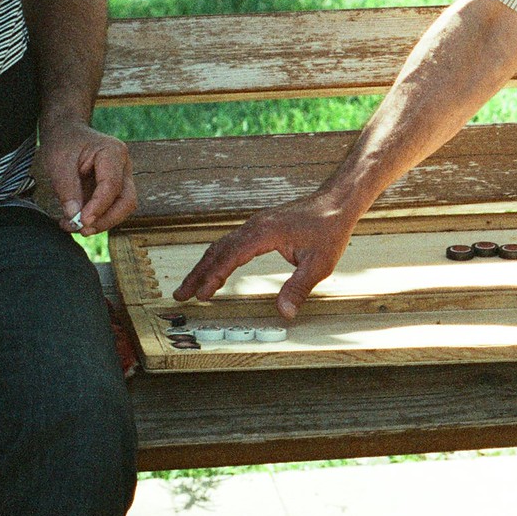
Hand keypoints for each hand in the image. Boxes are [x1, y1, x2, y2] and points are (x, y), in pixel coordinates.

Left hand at [40, 122, 136, 235]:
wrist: (66, 132)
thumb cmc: (64, 142)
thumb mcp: (58, 162)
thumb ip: (67, 189)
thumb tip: (75, 217)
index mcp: (113, 152)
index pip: (112, 186)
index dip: (99, 207)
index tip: (82, 221)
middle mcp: (123, 166)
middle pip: (126, 200)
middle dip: (106, 220)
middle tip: (83, 230)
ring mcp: (122, 178)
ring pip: (122, 208)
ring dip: (100, 222)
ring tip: (72, 226)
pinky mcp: (114, 189)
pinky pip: (110, 208)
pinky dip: (95, 219)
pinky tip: (75, 221)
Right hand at [173, 195, 356, 318]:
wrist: (336, 203)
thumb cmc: (329, 229)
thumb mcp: (319, 264)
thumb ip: (299, 288)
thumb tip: (285, 312)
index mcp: (264, 232)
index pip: (231, 256)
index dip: (213, 276)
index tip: (201, 294)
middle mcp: (254, 226)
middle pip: (217, 250)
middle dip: (197, 273)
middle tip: (180, 294)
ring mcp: (255, 225)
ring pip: (222, 246)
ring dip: (204, 266)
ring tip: (190, 286)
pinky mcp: (259, 228)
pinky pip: (231, 243)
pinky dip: (218, 258)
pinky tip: (216, 271)